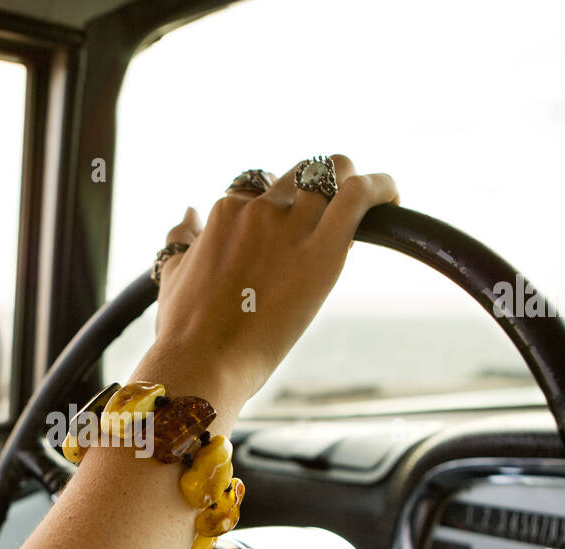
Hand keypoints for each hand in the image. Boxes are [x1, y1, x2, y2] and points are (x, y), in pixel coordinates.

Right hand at [135, 156, 397, 417]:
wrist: (201, 362)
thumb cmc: (183, 331)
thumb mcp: (172, 273)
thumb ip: (182, 239)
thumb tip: (187, 213)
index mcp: (225, 212)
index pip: (262, 189)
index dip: (281, 207)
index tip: (293, 230)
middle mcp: (257, 208)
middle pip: (300, 174)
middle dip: (319, 187)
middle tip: (333, 215)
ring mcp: (289, 224)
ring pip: (332, 172)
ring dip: (352, 180)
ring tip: (370, 201)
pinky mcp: (323, 249)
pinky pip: (360, 195)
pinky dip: (381, 186)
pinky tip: (392, 196)